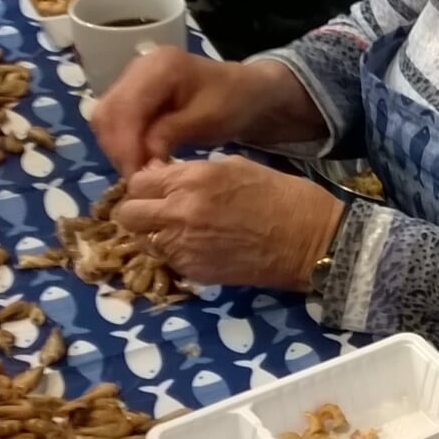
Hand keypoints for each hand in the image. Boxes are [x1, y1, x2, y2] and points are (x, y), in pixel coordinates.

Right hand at [92, 48, 316, 176]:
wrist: (244, 89)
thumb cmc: (232, 101)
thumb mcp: (209, 119)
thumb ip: (171, 134)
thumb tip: (142, 162)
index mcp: (161, 66)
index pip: (126, 107)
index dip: (126, 145)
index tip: (135, 176)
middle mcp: (139, 67)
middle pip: (108, 112)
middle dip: (119, 149)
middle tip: (136, 179)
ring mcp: (133, 79)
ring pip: (106, 118)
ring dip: (118, 148)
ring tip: (139, 172)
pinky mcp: (132, 94)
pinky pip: (115, 120)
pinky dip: (122, 142)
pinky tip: (140, 160)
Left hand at [111, 156, 342, 289]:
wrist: (309, 240)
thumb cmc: (281, 194)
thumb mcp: (235, 167)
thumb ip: (193, 173)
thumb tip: (164, 178)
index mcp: (192, 179)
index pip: (138, 181)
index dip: (146, 184)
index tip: (159, 187)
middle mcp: (180, 212)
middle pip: (128, 214)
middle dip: (139, 210)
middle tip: (160, 211)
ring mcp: (184, 246)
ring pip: (143, 240)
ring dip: (155, 234)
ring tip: (180, 230)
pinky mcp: (193, 271)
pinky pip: (166, 259)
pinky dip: (175, 253)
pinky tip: (199, 246)